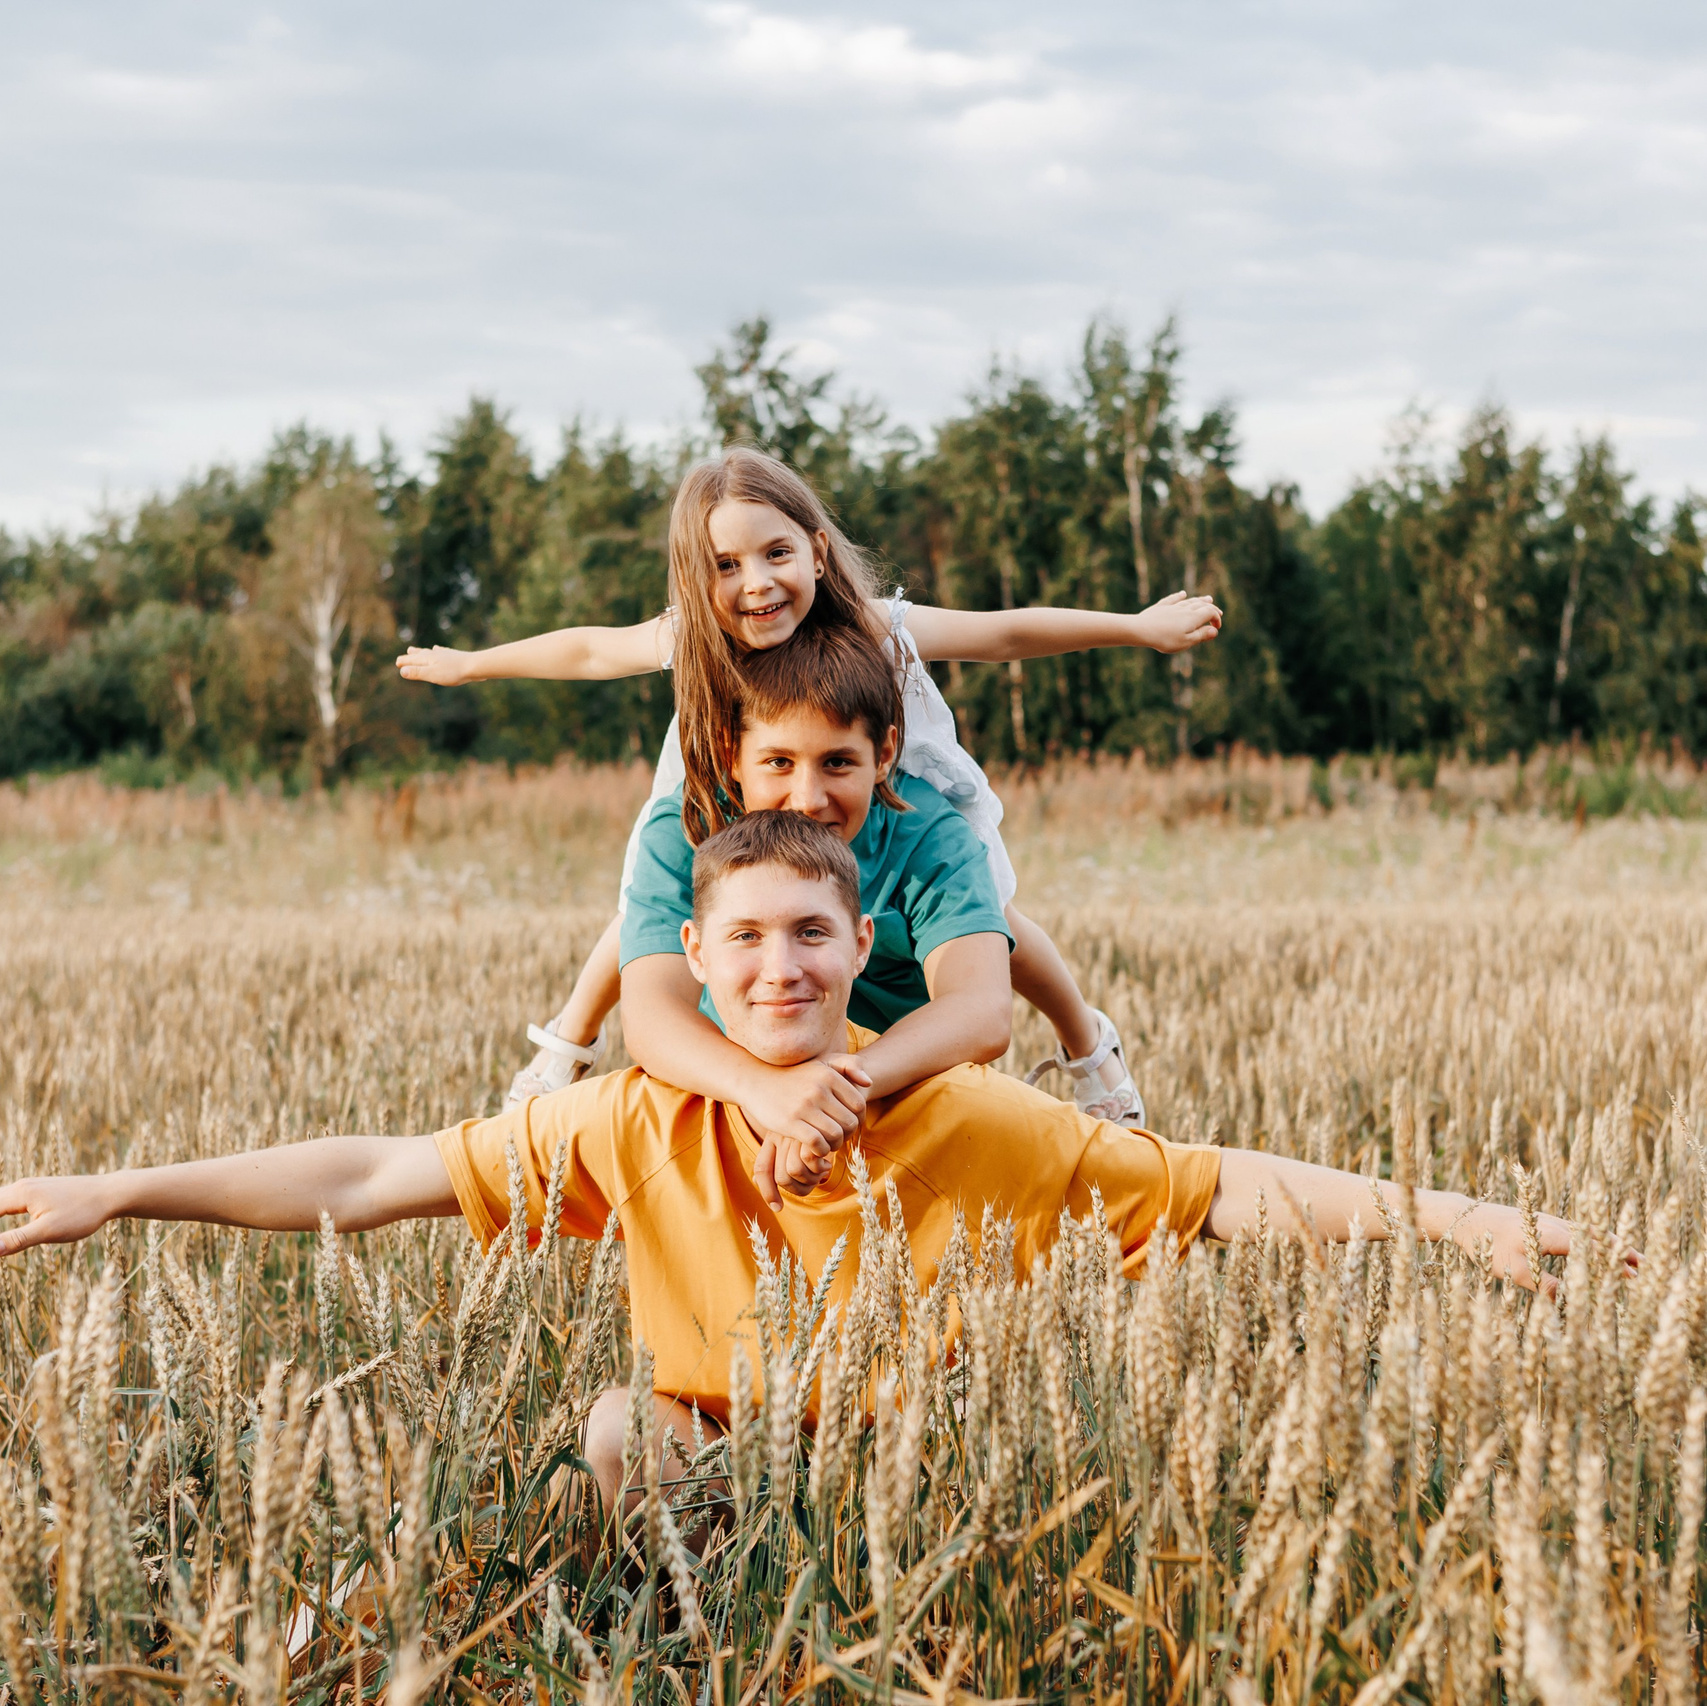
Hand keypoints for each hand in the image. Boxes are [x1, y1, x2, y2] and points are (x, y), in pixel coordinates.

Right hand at [0, 1175, 118, 1257]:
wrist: (112, 1193)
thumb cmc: (83, 1212)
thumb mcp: (49, 1231)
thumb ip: (16, 1240)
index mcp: (19, 1194)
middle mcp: (21, 1187)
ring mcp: (31, 1187)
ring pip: (0, 1202)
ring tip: (0, 1242)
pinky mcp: (40, 1192)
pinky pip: (10, 1202)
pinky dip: (0, 1212)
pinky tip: (3, 1225)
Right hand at [396, 645, 472, 685]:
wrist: (474, 666)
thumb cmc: (453, 672)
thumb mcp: (432, 674)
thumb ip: (417, 673)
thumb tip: (402, 671)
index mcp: (428, 658)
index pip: (412, 660)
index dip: (404, 662)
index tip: (397, 663)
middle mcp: (434, 654)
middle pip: (419, 654)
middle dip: (411, 656)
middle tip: (404, 655)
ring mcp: (444, 654)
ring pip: (429, 652)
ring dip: (420, 652)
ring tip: (415, 650)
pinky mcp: (453, 656)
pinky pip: (441, 652)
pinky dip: (436, 651)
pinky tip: (438, 649)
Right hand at [741, 1055, 869, 1210]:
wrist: (758, 1082)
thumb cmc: (795, 1076)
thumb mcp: (821, 1064)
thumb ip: (849, 1065)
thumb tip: (868, 1083)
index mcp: (829, 1075)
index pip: (859, 1105)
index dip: (858, 1120)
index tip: (847, 1126)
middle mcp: (819, 1088)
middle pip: (849, 1123)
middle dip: (846, 1135)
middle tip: (837, 1137)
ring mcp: (804, 1106)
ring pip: (836, 1135)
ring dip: (834, 1145)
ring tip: (827, 1143)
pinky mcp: (790, 1122)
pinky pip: (817, 1143)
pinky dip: (820, 1151)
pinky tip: (814, 1148)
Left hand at [752, 1132, 835, 1210]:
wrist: (838, 1104)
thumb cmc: (820, 1129)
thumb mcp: (800, 1143)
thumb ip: (787, 1164)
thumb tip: (774, 1202)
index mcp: (773, 1137)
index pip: (763, 1168)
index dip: (768, 1192)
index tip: (777, 1207)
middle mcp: (780, 1134)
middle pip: (781, 1177)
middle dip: (800, 1188)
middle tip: (814, 1181)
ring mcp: (793, 1132)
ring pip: (794, 1171)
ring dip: (812, 1178)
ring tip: (823, 1170)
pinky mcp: (808, 1130)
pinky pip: (808, 1159)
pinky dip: (820, 1167)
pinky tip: (828, 1161)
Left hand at [1132, 591, 1221, 654]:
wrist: (1141, 630)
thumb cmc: (1165, 639)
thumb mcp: (1186, 642)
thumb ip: (1201, 635)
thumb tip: (1215, 630)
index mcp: (1193, 618)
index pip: (1210, 613)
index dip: (1216, 618)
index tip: (1216, 628)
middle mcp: (1184, 609)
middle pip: (1201, 605)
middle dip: (1211, 608)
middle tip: (1218, 613)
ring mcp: (1172, 607)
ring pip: (1189, 601)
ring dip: (1200, 600)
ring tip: (1208, 599)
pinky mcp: (1160, 607)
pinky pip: (1172, 599)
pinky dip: (1179, 596)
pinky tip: (1182, 594)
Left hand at [1461, 1204, 1637, 1297]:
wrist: (1463, 1218)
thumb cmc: (1487, 1245)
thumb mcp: (1515, 1271)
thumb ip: (1545, 1286)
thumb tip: (1570, 1305)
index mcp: (1553, 1234)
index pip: (1594, 1248)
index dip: (1615, 1261)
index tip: (1635, 1274)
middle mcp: (1555, 1223)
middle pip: (1596, 1236)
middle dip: (1620, 1251)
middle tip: (1643, 1266)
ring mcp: (1547, 1219)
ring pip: (1586, 1231)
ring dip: (1607, 1244)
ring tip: (1627, 1258)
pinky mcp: (1539, 1220)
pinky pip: (1573, 1228)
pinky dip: (1591, 1239)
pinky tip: (1594, 1248)